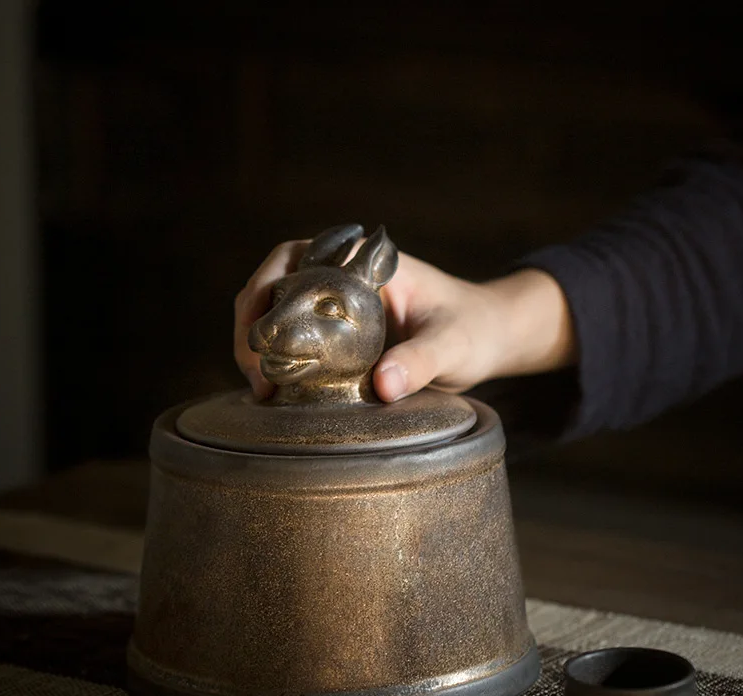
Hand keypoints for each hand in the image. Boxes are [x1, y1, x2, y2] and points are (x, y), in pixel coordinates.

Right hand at [234, 240, 576, 401]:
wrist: (489, 340)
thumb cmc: (476, 330)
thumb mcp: (454, 344)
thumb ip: (422, 360)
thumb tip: (382, 386)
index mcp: (364, 262)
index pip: (296, 256)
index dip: (264, 285)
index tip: (256, 326)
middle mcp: (343, 279)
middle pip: (275, 287)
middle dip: (253, 324)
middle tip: (256, 373)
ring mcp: (337, 309)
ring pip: (278, 316)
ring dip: (259, 347)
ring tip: (261, 389)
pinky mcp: (340, 339)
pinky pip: (297, 344)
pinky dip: (280, 364)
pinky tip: (275, 393)